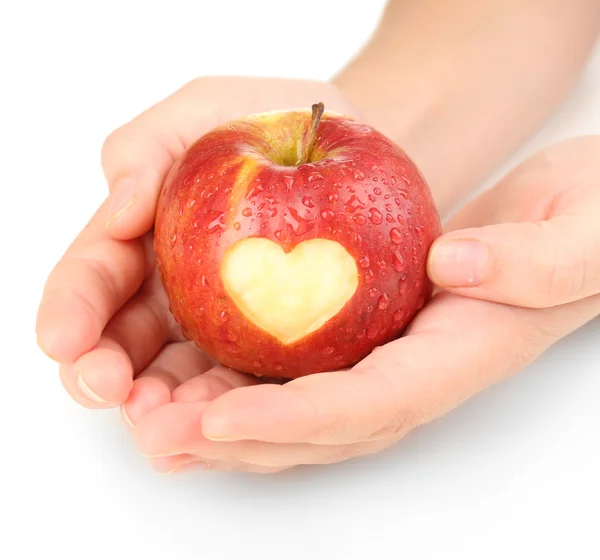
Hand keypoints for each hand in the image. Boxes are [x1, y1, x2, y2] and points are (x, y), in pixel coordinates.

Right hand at [35, 77, 360, 469]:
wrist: (352, 148)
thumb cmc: (279, 119)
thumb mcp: (206, 109)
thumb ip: (149, 147)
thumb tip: (120, 208)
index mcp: (144, 236)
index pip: (94, 275)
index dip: (72, 307)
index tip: (62, 336)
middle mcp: (171, 289)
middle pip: (122, 342)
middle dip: (101, 372)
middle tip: (107, 388)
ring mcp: (218, 324)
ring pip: (176, 378)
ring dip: (159, 407)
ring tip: (158, 425)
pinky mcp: (267, 347)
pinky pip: (241, 384)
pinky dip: (222, 412)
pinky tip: (214, 431)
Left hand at [129, 136, 599, 473]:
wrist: (576, 219)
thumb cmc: (587, 223)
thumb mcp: (582, 229)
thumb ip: (533, 259)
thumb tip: (453, 266)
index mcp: (461, 354)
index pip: (373, 403)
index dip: (297, 419)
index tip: (222, 418)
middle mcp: (416, 370)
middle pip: (319, 425)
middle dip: (237, 440)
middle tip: (157, 434)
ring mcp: (390, 355)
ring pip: (299, 407)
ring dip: (225, 421)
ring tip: (151, 419)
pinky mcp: (369, 332)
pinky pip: (301, 368)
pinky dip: (243, 380)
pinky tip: (190, 375)